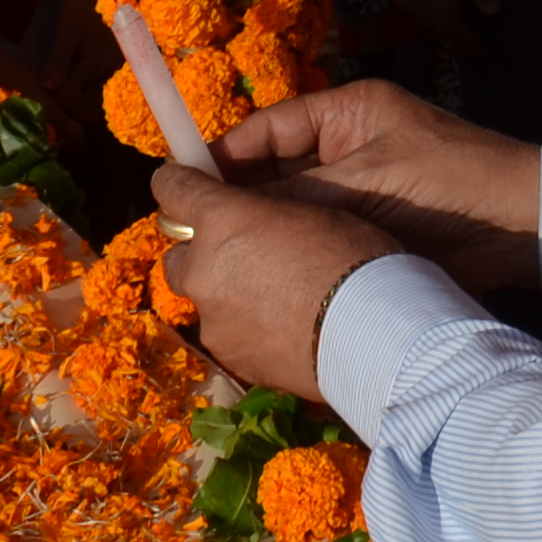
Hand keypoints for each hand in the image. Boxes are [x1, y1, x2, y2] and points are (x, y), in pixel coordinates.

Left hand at [149, 169, 403, 395]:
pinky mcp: (230, 358)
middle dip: (201, 253)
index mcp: (223, 219)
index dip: (177, 183)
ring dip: (224, 293)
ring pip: (203, 300)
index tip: (185, 184)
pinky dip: (245, 328)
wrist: (368, 333)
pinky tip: (282, 328)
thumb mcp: (310, 210)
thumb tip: (251, 220)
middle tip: (240, 254)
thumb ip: (264, 214)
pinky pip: (226, 335)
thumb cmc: (351, 257)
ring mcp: (212, 320)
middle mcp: (203, 268)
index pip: (172, 188)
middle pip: (176, 256)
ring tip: (271, 299)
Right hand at [210, 75, 541, 292]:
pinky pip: (321, 239)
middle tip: (194, 231)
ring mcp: (360, 190)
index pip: (270, 128)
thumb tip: (234, 213)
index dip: (227, 155)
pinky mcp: (372, 230)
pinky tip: (264, 277)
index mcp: (348, 113)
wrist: (521, 226)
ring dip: (266, 230)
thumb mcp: (367, 180)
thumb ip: (300, 195)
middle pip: (276, 171)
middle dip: (240, 199)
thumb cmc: (450, 181)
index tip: (186, 184)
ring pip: (295, 210)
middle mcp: (348, 147)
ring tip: (218, 258)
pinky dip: (295, 253)